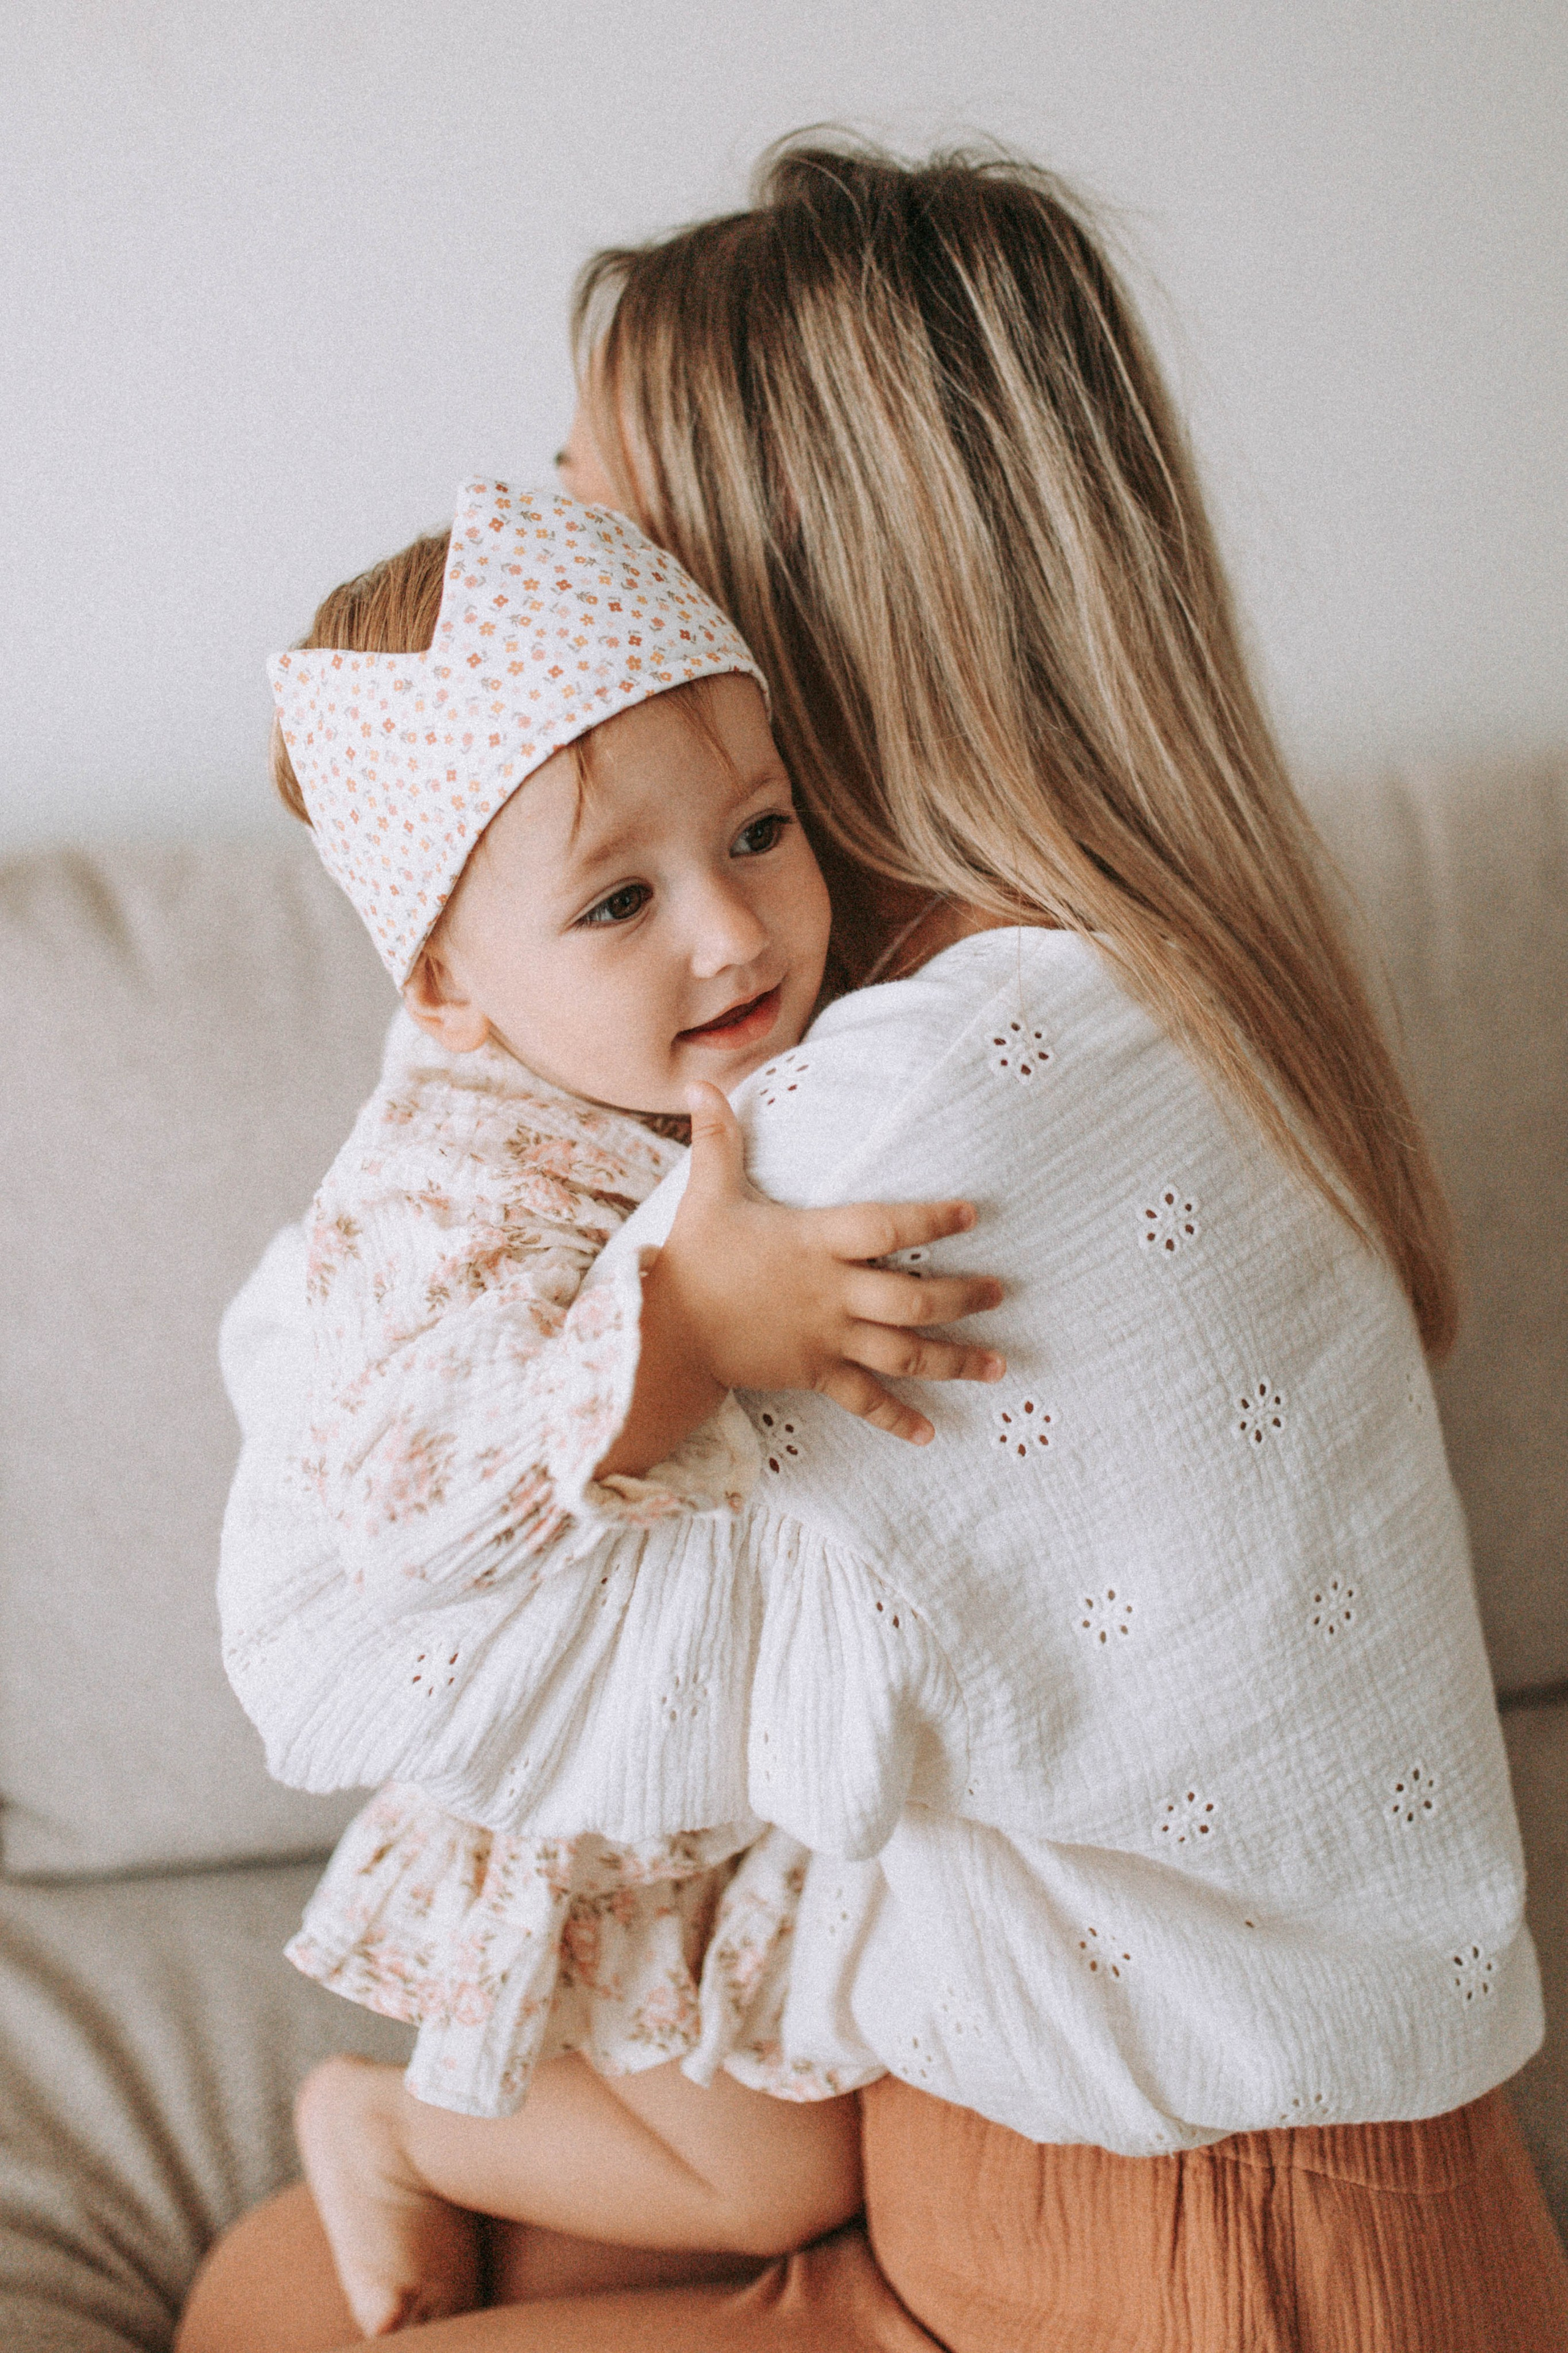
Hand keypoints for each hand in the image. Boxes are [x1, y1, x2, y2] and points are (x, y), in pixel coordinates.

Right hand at [598, 1083, 1004, 1476]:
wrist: (666, 1334)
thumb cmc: (693, 1259)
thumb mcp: (707, 1194)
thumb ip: (717, 1139)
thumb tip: (698, 1081)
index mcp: (815, 1243)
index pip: (886, 1227)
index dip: (932, 1219)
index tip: (972, 1213)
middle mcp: (831, 1294)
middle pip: (914, 1300)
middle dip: (963, 1298)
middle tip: (999, 1293)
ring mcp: (826, 1339)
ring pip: (904, 1354)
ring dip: (955, 1361)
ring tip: (998, 1366)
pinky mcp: (814, 1374)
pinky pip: (864, 1399)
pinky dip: (897, 1417)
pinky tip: (930, 1432)